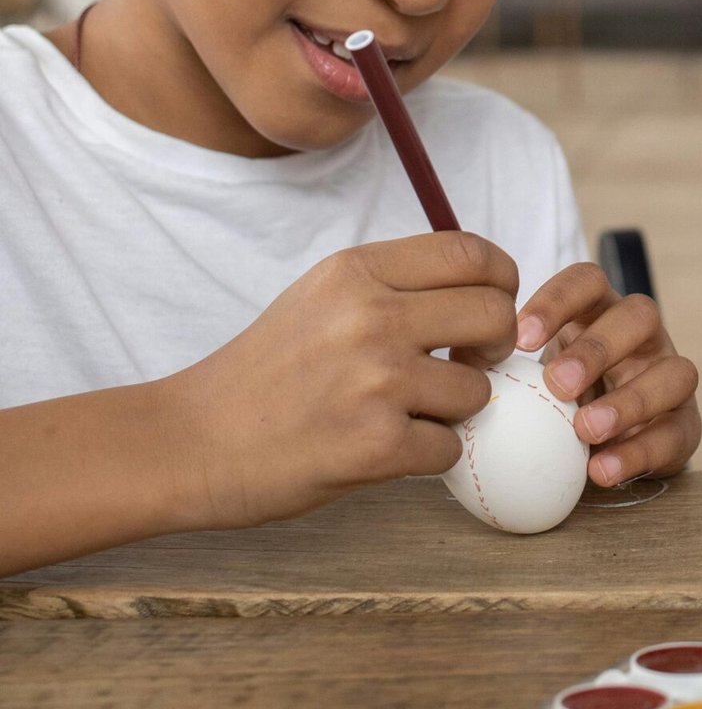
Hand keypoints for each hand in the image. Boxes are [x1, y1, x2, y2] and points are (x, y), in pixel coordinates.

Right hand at [162, 230, 520, 530]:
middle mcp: (371, 316)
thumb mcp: (323, 297)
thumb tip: (484, 288)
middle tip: (466, 365)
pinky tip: (386, 450)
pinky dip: (428, 455)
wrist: (194, 441)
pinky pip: (449, 447)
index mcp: (357, 271)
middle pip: (494, 314)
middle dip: (493, 346)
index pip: (472, 252)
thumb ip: (395, 285)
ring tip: (406, 412)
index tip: (487, 310)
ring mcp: (376, 382)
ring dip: (455, 410)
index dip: (500, 281)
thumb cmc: (265, 371)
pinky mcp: (375, 447)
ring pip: (478, 390)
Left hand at [517, 263, 700, 487]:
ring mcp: (670, 377)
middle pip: (640, 314)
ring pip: (676, 371)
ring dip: (630, 400)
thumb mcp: (527, 377)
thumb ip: (496, 366)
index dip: (558, 301)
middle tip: (557, 384)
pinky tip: (599, 470)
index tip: (520, 338)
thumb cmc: (554, 402)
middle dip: (599, 347)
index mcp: (599, 312)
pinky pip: (676, 433)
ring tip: (585, 430)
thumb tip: (456, 361)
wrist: (601, 449)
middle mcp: (643, 337)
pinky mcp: (686, 425)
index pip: (587, 282)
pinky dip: (639, 452)